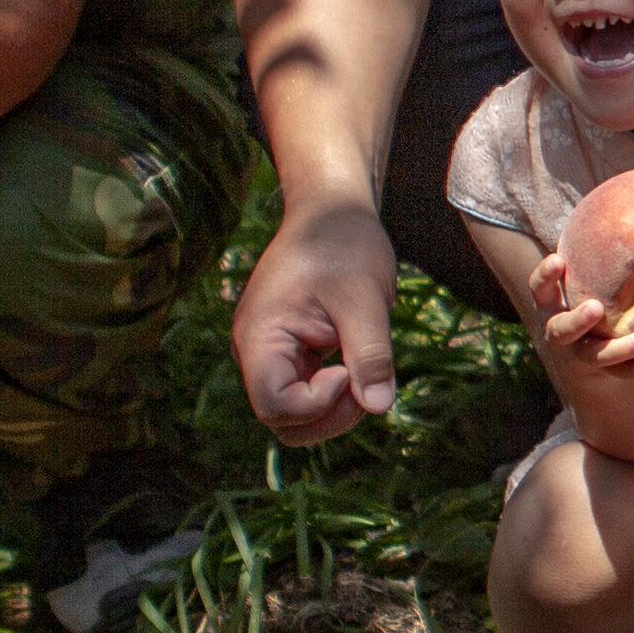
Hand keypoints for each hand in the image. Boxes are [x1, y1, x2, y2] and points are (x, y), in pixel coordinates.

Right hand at [234, 193, 401, 443]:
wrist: (331, 211)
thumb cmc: (345, 244)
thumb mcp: (365, 297)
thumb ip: (371, 353)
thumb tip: (378, 407)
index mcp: (260, 336)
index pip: (275, 405)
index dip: (318, 404)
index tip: (348, 369)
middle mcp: (255, 352)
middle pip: (282, 421)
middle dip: (328, 417)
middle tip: (366, 381)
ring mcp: (270, 355)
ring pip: (294, 416)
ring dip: (332, 411)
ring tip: (363, 373)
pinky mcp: (289, 354)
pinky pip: (304, 395)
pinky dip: (334, 395)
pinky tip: (357, 366)